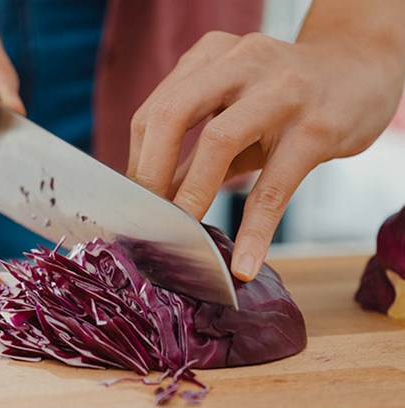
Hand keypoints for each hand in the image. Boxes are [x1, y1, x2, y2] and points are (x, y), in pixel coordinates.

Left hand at [127, 0, 404, 281]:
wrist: (364, 69)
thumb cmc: (286, 97)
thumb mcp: (234, 110)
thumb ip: (193, 151)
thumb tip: (152, 201)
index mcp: (212, 56)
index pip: (156, 110)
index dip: (138, 160)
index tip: (133, 204)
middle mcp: (242, 62)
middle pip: (173, 114)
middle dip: (149, 172)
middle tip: (144, 219)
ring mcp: (282, 91)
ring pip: (220, 141)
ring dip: (192, 195)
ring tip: (181, 236)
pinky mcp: (318, 127)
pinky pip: (276, 185)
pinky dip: (256, 229)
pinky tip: (245, 262)